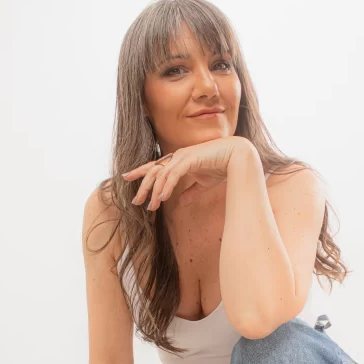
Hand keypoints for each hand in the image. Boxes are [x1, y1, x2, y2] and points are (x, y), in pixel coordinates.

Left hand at [122, 135, 251, 209]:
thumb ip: (191, 192)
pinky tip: (163, 198)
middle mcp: (177, 156)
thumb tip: (182, 203)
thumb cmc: (222, 167)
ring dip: (155, 191)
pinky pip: (173, 175)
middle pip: (153, 171)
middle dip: (143, 186)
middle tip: (135, 201)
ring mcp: (182, 156)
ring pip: (161, 174)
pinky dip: (167, 187)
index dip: (140, 172)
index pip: (155, 166)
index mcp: (178, 160)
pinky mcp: (189, 159)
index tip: (126, 177)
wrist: (237, 157)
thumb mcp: (203, 184)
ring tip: (151, 206)